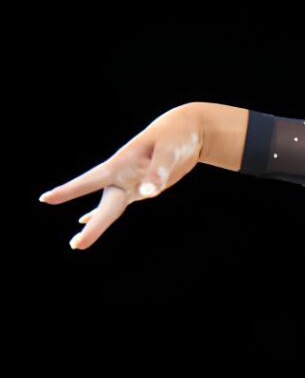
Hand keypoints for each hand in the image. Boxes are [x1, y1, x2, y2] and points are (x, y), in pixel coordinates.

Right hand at [38, 103, 203, 249]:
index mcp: (121, 163)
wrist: (187, 130)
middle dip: (93, 226)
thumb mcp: (168, 151)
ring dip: (95, 224)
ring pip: (109, 207)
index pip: (91, 180)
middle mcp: (122, 175)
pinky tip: (85, 220)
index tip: (45, 199)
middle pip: (105, 205)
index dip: (69, 190)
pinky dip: (103, 213)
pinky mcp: (142, 188)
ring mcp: (131, 183)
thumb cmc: (175, 137)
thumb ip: (158, 171)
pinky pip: (120, 204)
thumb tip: (147, 194)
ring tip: (76, 244)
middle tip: (75, 247)